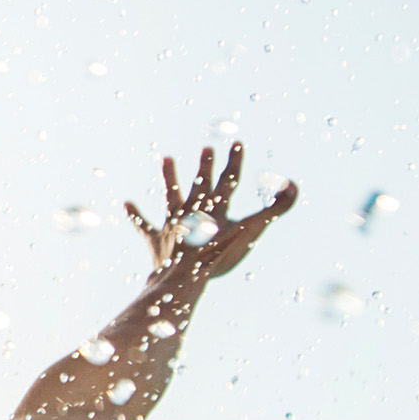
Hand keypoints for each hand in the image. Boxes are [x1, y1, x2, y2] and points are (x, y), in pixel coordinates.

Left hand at [123, 141, 296, 287]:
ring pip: (171, 196)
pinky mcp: (158, 240)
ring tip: (165, 158)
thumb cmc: (218, 256)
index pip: (227, 181)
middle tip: (207, 149)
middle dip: (205, 167)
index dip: (234, 162)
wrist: (184, 276)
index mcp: (215, 209)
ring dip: (169, 177)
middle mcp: (192, 212)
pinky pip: (145, 226)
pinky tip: (125, 203)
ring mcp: (173, 225)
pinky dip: (136, 215)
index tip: (236, 143)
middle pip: (200, 185)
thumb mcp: (251, 230)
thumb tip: (293, 186)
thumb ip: (275, 208)